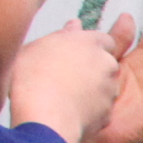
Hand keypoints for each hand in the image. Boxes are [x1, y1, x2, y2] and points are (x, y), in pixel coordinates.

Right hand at [3, 19, 125, 142]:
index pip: (103, 40)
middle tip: (67, 76)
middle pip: (106, 63)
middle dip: (93, 69)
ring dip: (92, 90)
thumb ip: (60, 35)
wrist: (44, 117)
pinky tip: (68, 112)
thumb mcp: (35, 47)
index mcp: (89, 42)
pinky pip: (100, 110)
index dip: (90, 49)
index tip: (75, 55)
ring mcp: (110, 90)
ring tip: (64, 96)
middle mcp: (106, 63)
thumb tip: (74, 26)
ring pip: (105, 87)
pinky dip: (89, 111)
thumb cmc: (32, 79)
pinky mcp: (108, 113)